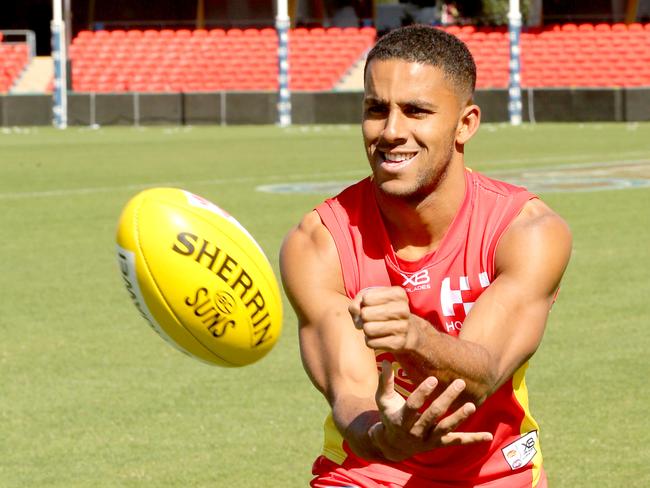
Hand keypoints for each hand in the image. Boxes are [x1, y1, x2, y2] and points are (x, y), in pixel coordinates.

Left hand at [349, 286, 419, 351]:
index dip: (364, 303)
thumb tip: (356, 311)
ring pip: (368, 329)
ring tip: (376, 327)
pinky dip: (370, 340)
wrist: (407, 330)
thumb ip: (358, 299)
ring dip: (367, 329)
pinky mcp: (398, 343)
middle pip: (365, 314)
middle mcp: (403, 309)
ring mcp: (403, 327)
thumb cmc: (385, 310)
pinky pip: (371, 342)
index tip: (372, 306)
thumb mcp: (374, 298)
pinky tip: (379, 337)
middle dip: (364, 317)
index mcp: (398, 294)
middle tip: (373, 318)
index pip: (366, 298)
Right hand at [369, 361, 492, 461]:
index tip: (433, 378)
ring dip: (459, 417)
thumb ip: (385, 381)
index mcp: (402, 419)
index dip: (422, 392)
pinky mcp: (439, 443)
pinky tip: (488, 436)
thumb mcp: (383, 400)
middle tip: (459, 383)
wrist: (393, 445)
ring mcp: (429, 439)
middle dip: (446, 399)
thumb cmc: (388, 416)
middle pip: (433, 414)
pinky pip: (457, 441)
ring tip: (472, 405)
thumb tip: (386, 360)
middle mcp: (416, 431)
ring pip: (446, 428)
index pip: (413, 405)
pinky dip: (473, 439)